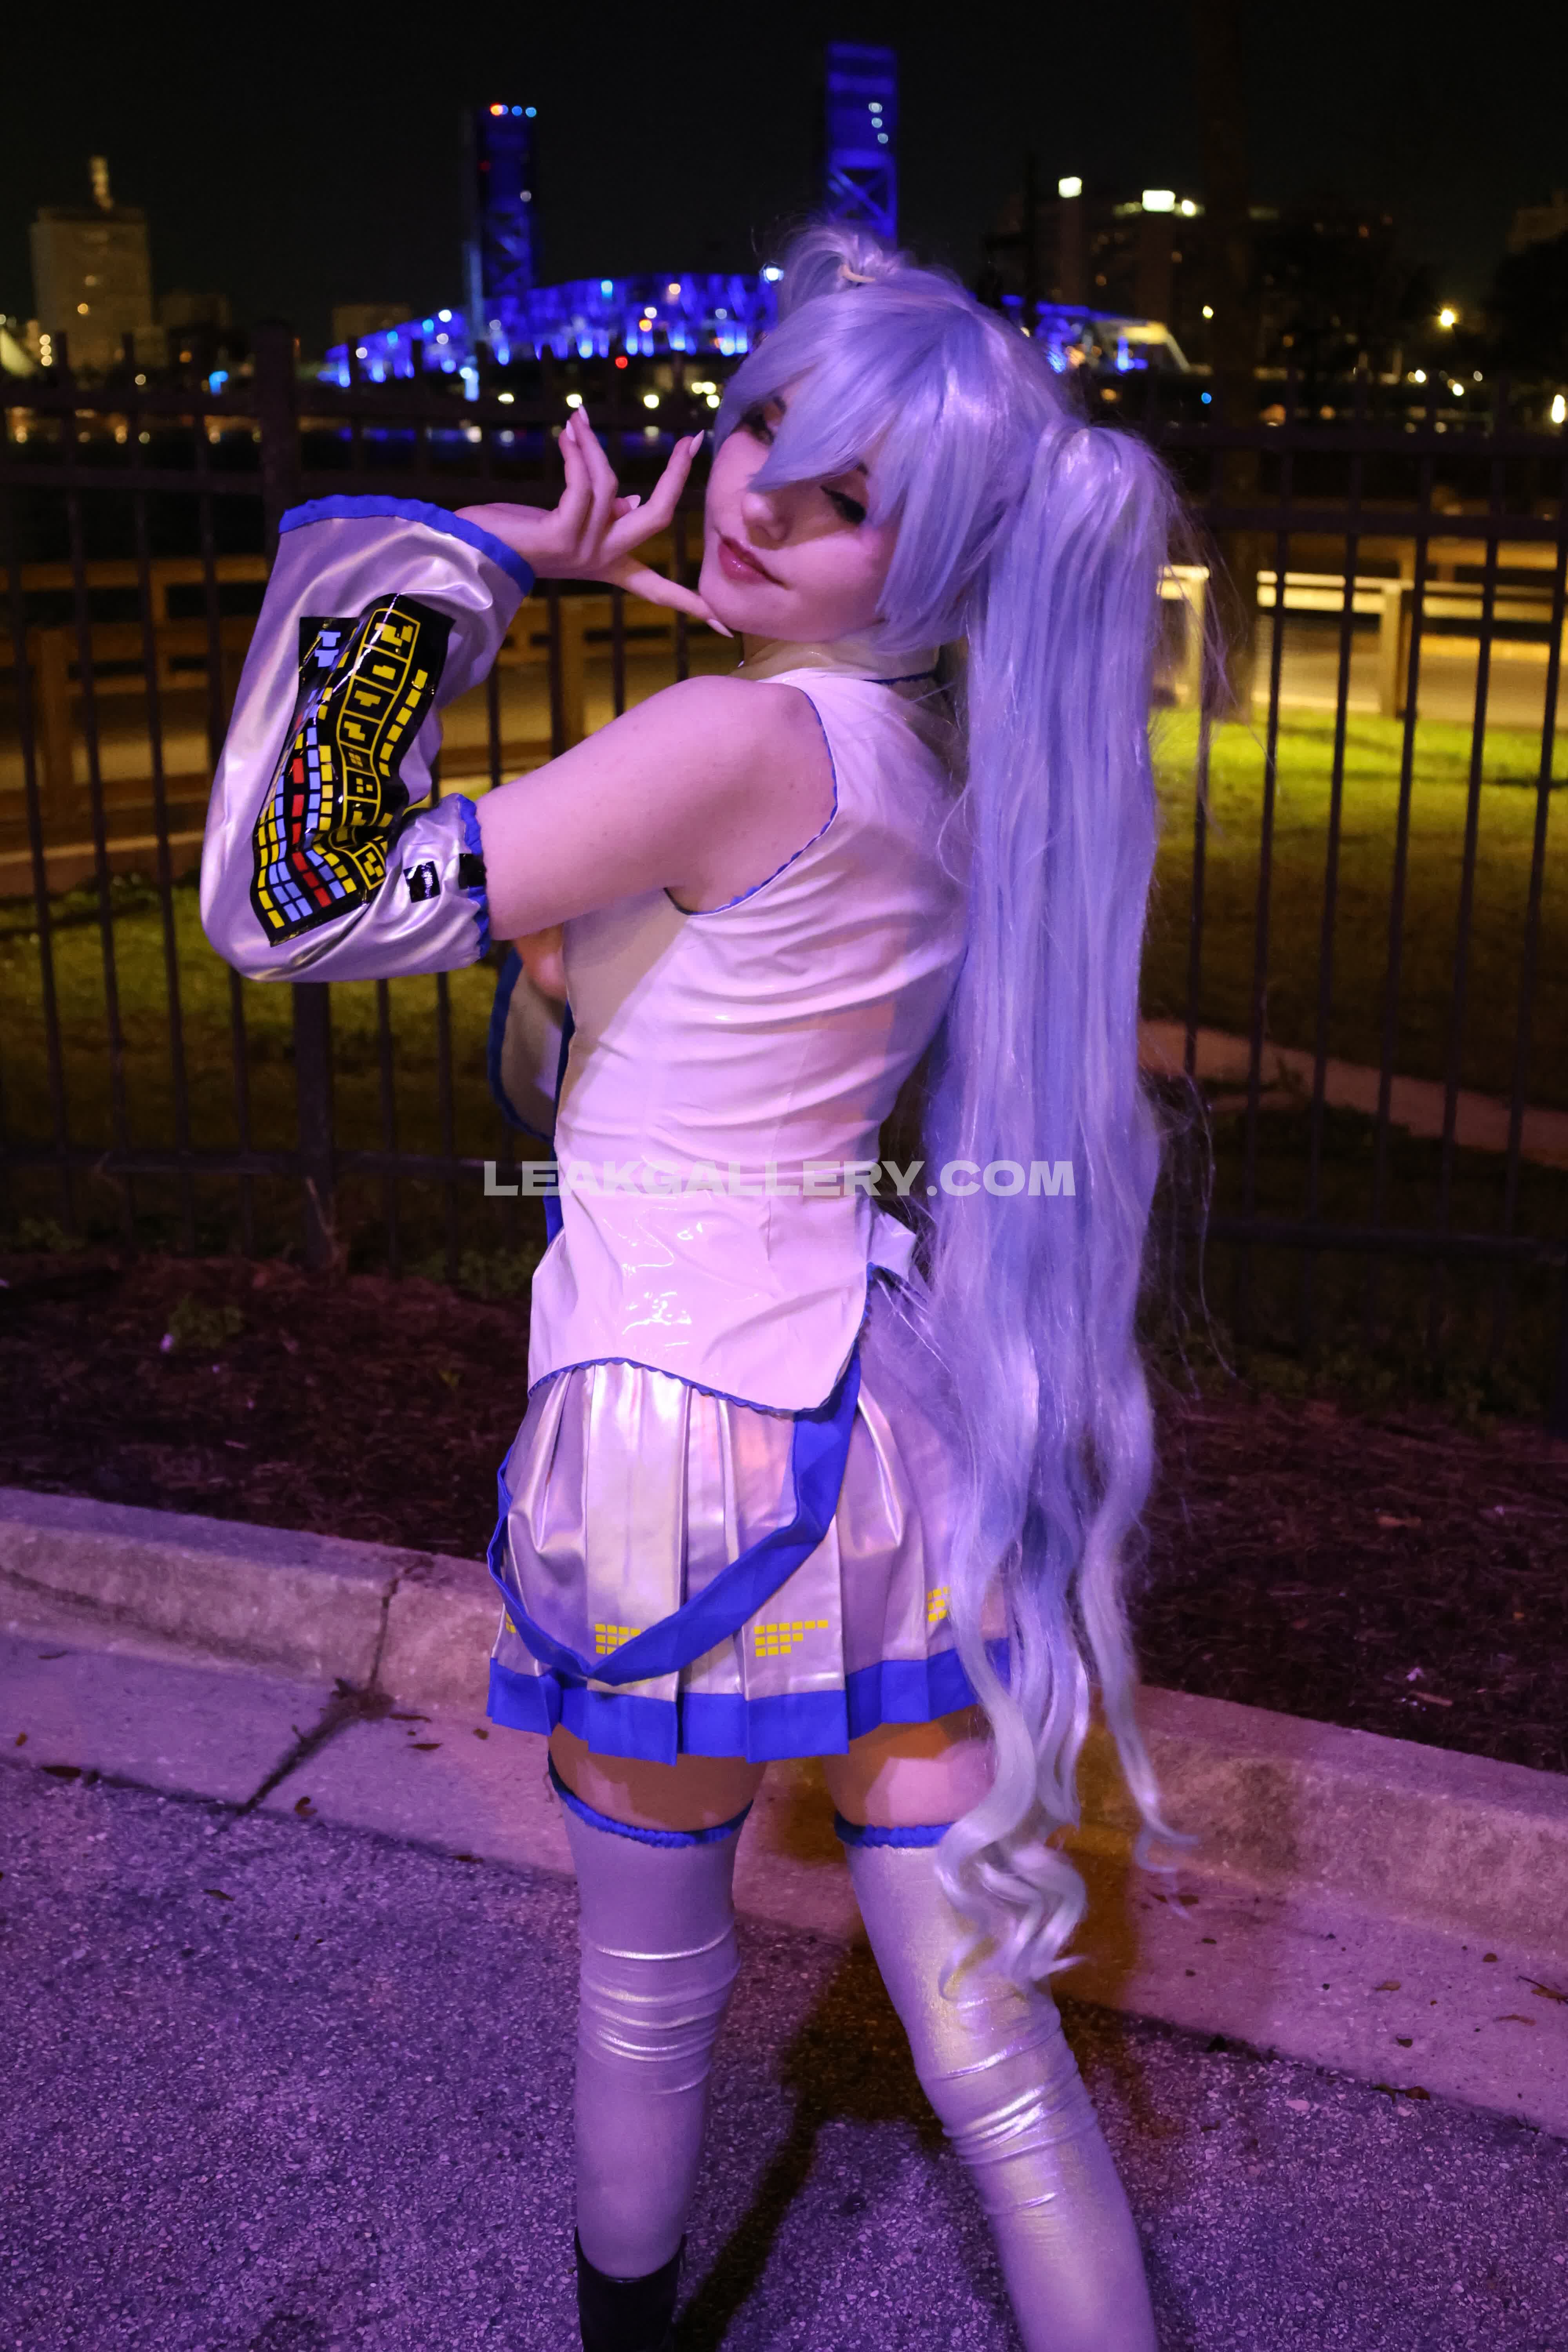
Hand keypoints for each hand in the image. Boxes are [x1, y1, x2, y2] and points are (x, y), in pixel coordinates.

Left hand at [457, 410, 730, 632]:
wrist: (472, 548)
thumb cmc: (518, 534)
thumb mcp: (572, 526)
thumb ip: (608, 516)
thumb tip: (637, 499)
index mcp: (609, 567)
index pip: (659, 590)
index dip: (692, 604)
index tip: (725, 627)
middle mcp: (601, 562)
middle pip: (658, 519)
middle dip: (677, 475)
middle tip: (690, 440)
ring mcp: (583, 550)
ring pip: (611, 486)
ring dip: (592, 446)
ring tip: (576, 421)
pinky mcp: (560, 535)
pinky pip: (582, 485)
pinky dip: (576, 453)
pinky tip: (566, 433)